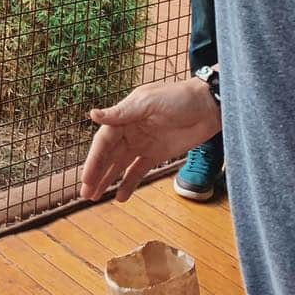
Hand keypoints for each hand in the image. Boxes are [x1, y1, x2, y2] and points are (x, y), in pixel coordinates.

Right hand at [80, 78, 220, 201]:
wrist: (209, 106)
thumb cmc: (178, 97)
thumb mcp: (148, 103)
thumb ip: (121, 113)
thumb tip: (92, 115)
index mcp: (124, 117)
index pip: (103, 142)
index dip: (94, 161)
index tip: (85, 178)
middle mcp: (129, 132)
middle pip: (108, 156)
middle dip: (96, 174)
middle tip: (84, 194)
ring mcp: (142, 144)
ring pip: (120, 166)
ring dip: (108, 180)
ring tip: (94, 197)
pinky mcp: (157, 154)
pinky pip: (139, 171)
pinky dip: (129, 183)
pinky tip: (120, 196)